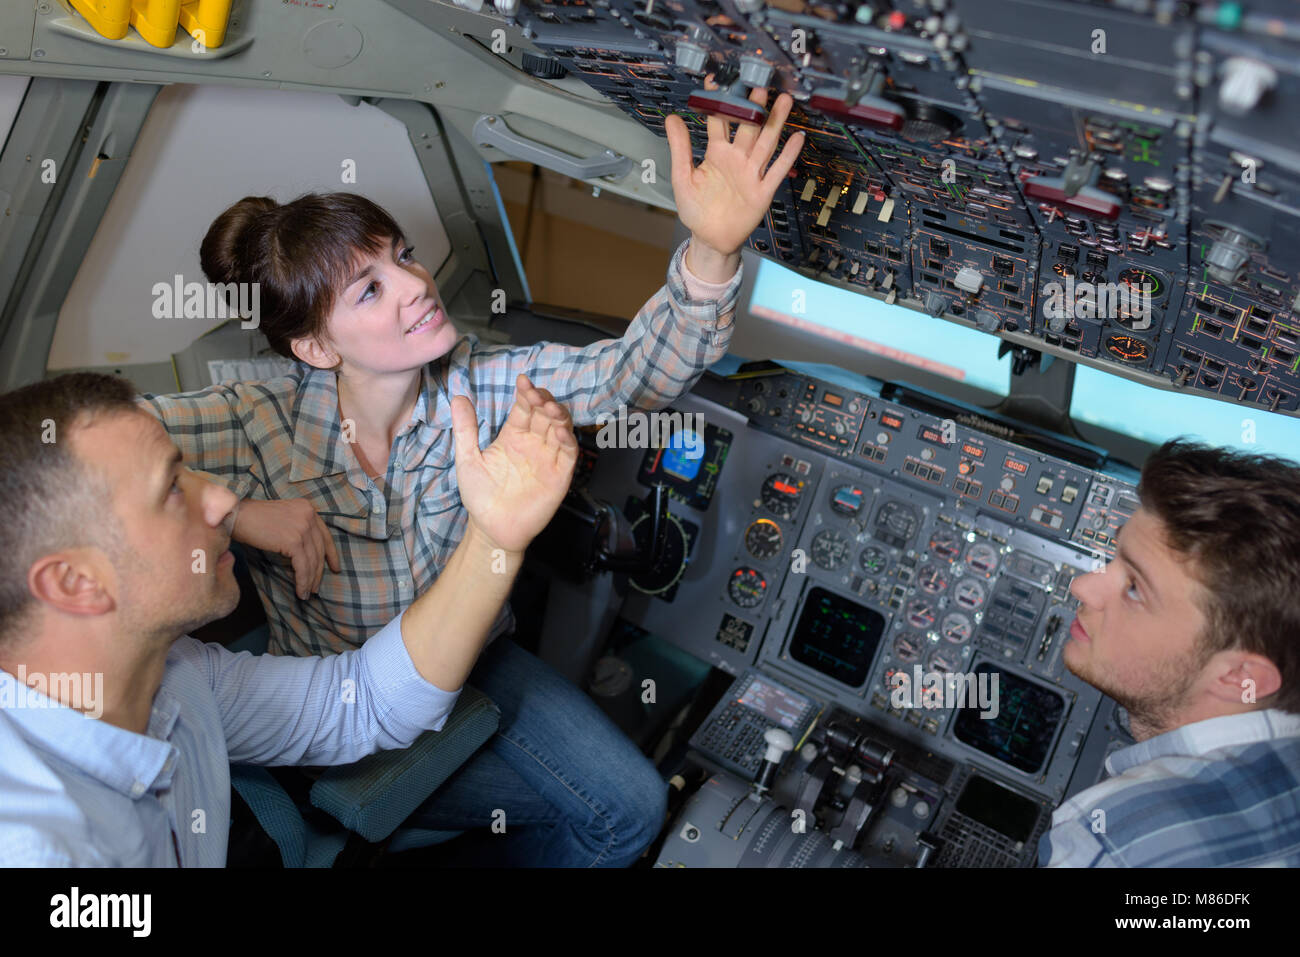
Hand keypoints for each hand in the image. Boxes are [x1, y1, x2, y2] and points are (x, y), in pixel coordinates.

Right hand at [232, 498, 340, 599]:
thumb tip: (307, 556)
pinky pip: (302, 566)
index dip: (331, 554)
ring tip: (307, 593)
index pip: (325, 535)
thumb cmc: (254, 520)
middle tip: (316, 587)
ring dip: (310, 580)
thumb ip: (298, 530)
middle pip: (319, 550)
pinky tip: (300, 591)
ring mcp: (303, 528)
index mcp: (307, 508)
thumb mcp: (283, 518)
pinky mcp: (294, 541)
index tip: (335, 568)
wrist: (236, 517)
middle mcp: (308, 515)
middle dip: (319, 571)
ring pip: (312, 560)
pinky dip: (302, 581)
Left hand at [450, 373, 577, 554]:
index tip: (522, 381)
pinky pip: (568, 453)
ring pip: (560, 428)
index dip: (526, 393)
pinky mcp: (560, 475)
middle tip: (537, 395)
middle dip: (544, 401)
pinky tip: (560, 431)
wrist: (491, 528)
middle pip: (545, 414)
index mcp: (513, 436)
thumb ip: (465, 428)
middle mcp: (533, 443)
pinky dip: (568, 440)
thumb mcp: (467, 458)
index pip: (524, 408)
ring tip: (550, 408)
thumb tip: (459, 397)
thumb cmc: (480, 495)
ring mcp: (548, 458)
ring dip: (558, 415)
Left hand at [665, 78, 805, 259]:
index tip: (717, 79)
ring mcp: (751, 173)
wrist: (710, 239)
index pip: (719, 120)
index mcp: (716, 153)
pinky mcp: (762, 190)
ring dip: (775, 123)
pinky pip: (777, 170)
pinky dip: (788, 155)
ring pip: (766, 143)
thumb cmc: (696, 209)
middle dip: (753, 107)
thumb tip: (672, 118)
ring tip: (783, 100)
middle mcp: (737, 158)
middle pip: (748, 127)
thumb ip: (680, 148)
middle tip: (758, 84)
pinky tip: (798, 138)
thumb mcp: (682, 177)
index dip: (718, 101)